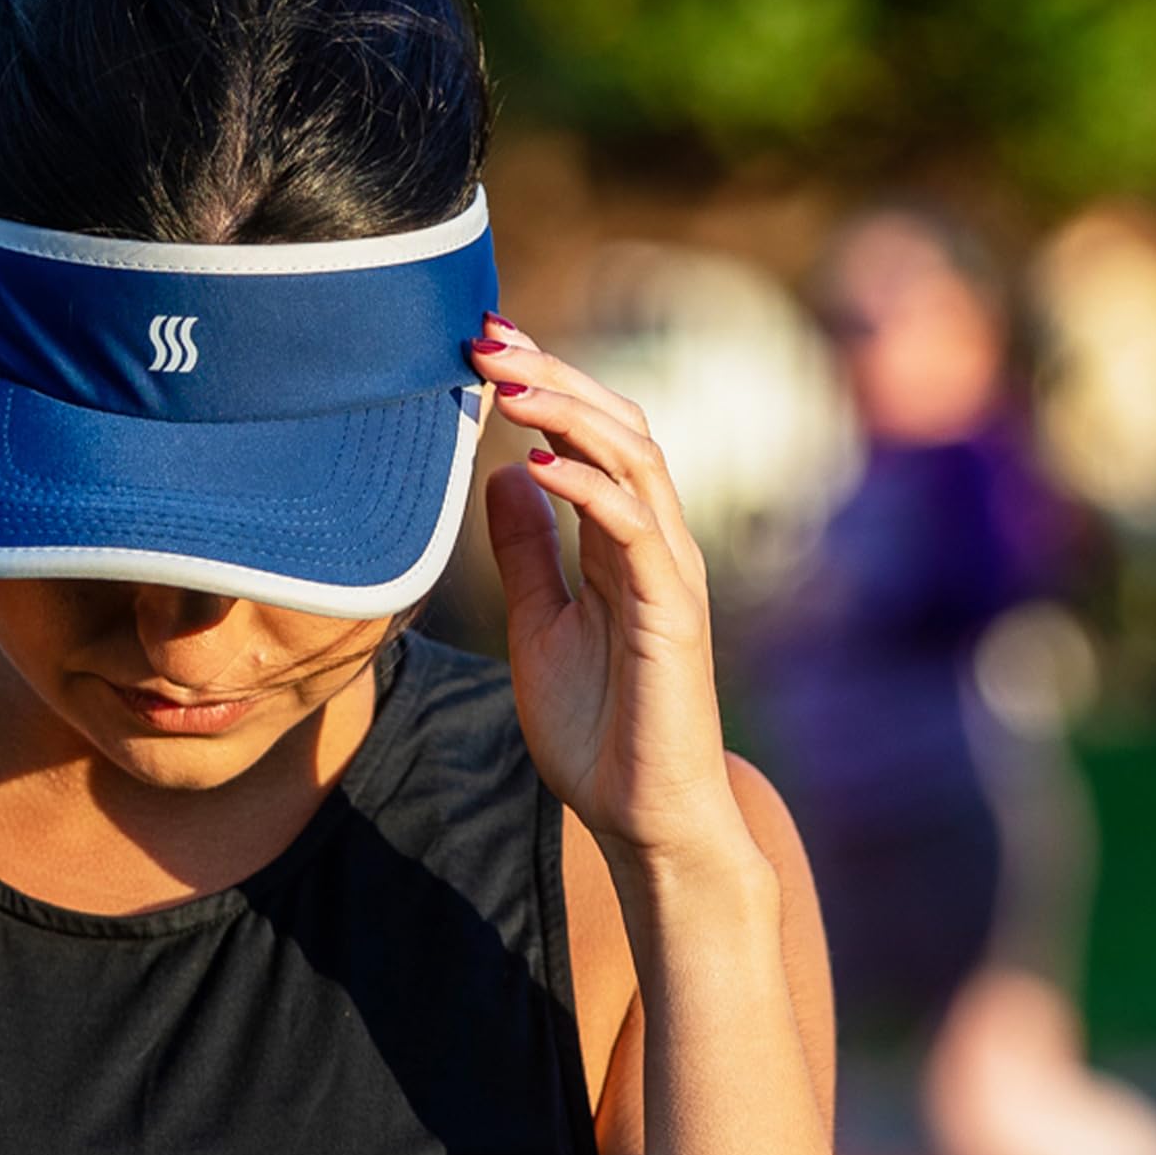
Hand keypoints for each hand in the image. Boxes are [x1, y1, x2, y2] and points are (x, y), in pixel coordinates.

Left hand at [467, 321, 749, 874]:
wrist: (641, 817)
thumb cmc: (599, 732)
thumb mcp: (539, 627)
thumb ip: (528, 553)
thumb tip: (504, 477)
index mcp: (623, 541)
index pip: (593, 435)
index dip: (545, 382)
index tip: (483, 343)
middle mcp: (656, 542)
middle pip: (617, 425)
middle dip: (552, 374)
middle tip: (484, 337)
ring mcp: (670, 573)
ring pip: (634, 459)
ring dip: (569, 413)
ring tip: (505, 382)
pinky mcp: (672, 612)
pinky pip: (637, 531)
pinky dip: (592, 490)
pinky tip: (541, 466)